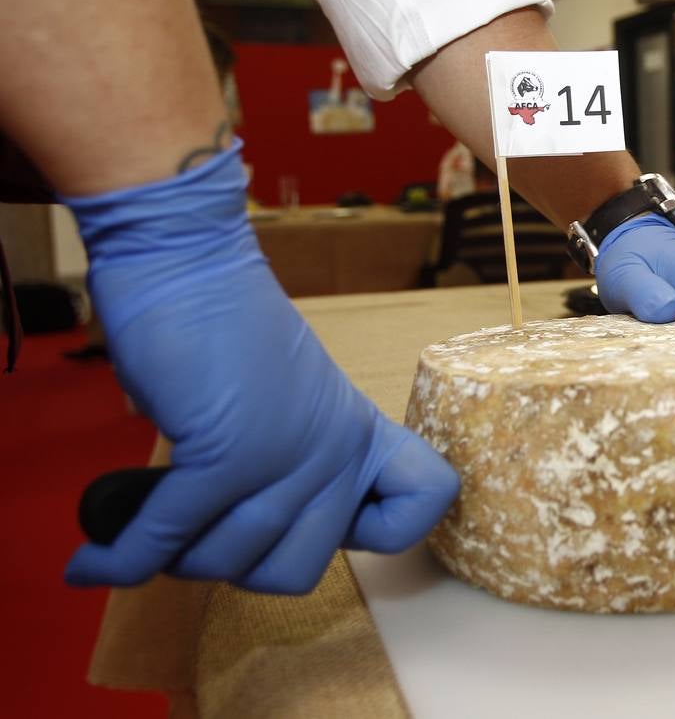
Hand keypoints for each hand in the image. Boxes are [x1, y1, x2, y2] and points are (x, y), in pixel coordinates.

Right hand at [62, 144, 457, 594]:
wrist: (187, 260)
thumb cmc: (221, 329)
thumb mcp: (285, 402)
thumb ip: (287, 461)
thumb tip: (233, 533)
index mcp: (361, 431)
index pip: (424, 504)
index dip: (383, 533)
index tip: (323, 522)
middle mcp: (338, 450)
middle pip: (299, 570)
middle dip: (238, 567)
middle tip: (201, 534)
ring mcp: (289, 455)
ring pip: (232, 560)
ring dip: (177, 558)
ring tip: (147, 532)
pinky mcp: (228, 453)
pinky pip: (172, 536)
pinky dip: (124, 557)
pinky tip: (95, 562)